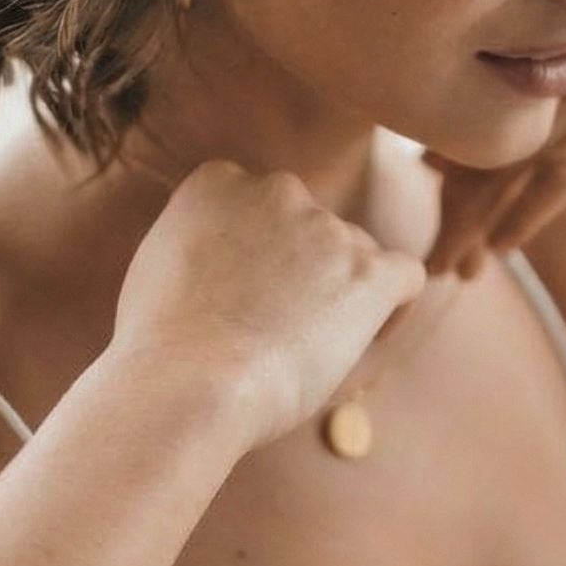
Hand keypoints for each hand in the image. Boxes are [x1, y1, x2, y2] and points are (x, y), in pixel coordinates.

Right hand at [113, 158, 429, 451]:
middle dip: (303, 273)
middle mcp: (276, 190)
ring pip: (355, 257)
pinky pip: (405, 275)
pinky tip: (369, 338)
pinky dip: (394, 307)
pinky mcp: (368, 270)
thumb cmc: (161, 351)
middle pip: (311, 229)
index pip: (260, 207)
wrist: (184, 383)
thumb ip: (202, 246)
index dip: (262, 253)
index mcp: (217, 182)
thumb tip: (234, 265)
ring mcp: (326, 228)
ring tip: (305, 355)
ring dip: (340, 297)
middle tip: (276, 333)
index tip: (252, 296)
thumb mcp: (160, 271)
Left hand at [421, 38, 565, 277]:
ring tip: (451, 269)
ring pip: (513, 155)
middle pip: (483, 136)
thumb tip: (468, 164)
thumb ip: (547, 129)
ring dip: (474, 219)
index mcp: (557, 59)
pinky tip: (503, 250)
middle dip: (449, 206)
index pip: (477, 114)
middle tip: (424, 266)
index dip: (445, 176)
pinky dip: (527, 211)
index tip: (431, 228)